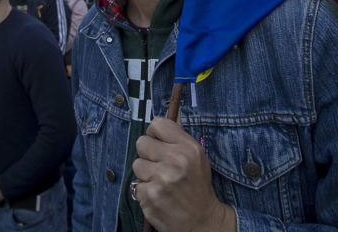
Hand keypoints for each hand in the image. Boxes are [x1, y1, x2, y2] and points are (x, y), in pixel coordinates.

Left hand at [133, 117, 235, 231]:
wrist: (202, 222)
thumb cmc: (197, 186)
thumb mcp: (197, 157)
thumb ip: (179, 137)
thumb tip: (166, 116)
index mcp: (188, 149)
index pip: (157, 124)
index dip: (155, 134)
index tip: (160, 144)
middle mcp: (176, 162)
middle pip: (141, 142)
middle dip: (148, 154)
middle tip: (160, 166)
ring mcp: (162, 180)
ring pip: (137, 164)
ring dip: (146, 174)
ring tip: (161, 182)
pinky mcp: (150, 197)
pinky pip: (136, 185)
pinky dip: (145, 191)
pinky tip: (159, 195)